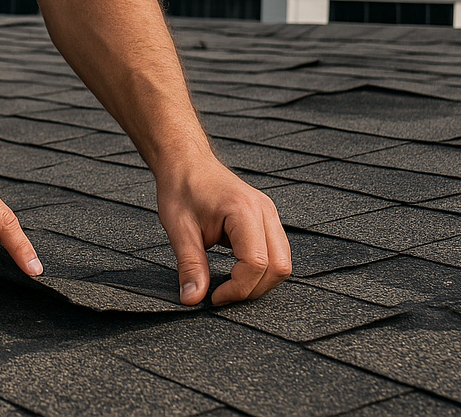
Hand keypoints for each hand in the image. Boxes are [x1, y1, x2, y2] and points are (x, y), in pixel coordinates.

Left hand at [156, 150, 291, 305]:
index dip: (237, 288)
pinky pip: (277, 254)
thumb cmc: (181, 187)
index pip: (256, 263)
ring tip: (229, 285)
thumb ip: (190, 265)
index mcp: (243, 210)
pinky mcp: (267, 219)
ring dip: (259, 282)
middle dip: (252, 289)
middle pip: (279, 267)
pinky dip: (262, 270)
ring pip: (282, 263)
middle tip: (222, 295)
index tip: (214, 297)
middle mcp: (264, 211)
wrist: (186, 162)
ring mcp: (270, 214)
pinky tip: (236, 272)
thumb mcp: (178, 228)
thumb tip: (191, 299)